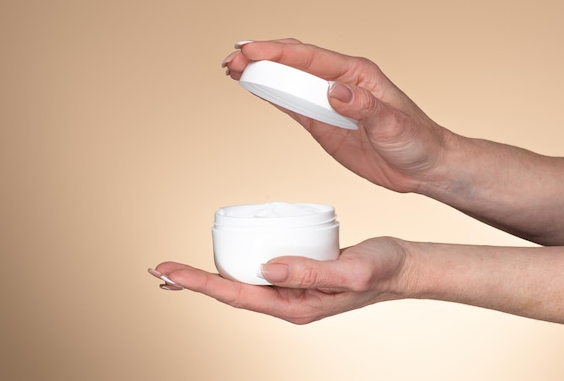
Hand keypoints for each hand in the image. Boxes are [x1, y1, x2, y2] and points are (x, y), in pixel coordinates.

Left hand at [149, 237, 409, 323]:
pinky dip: (236, 265)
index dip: (200, 283)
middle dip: (194, 283)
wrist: (402, 267)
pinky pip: (259, 272)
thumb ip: (310, 270)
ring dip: (211, 276)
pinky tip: (228, 257)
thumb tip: (265, 268)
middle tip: (161, 270)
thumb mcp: (351, 270)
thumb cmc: (382, 269)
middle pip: (232, 293)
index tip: (169, 271)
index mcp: (296, 305)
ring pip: (243, 284)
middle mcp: (290, 301)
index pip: (237, 295)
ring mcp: (294, 289)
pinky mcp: (299, 274)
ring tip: (181, 270)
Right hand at [223, 39, 452, 192]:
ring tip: (233, 69)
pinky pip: (293, 107)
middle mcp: (340, 84)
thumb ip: (362, 107)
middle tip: (233, 58)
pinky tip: (255, 89)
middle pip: (294, 64)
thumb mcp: (393, 123)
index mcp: (357, 75)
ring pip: (289, 83)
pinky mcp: (324, 125)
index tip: (252, 51)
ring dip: (262, 76)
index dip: (279, 53)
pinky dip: (272, 97)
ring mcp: (329, 104)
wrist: (423, 167)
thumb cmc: (416, 140)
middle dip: (262, 59)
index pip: (311, 58)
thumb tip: (334, 91)